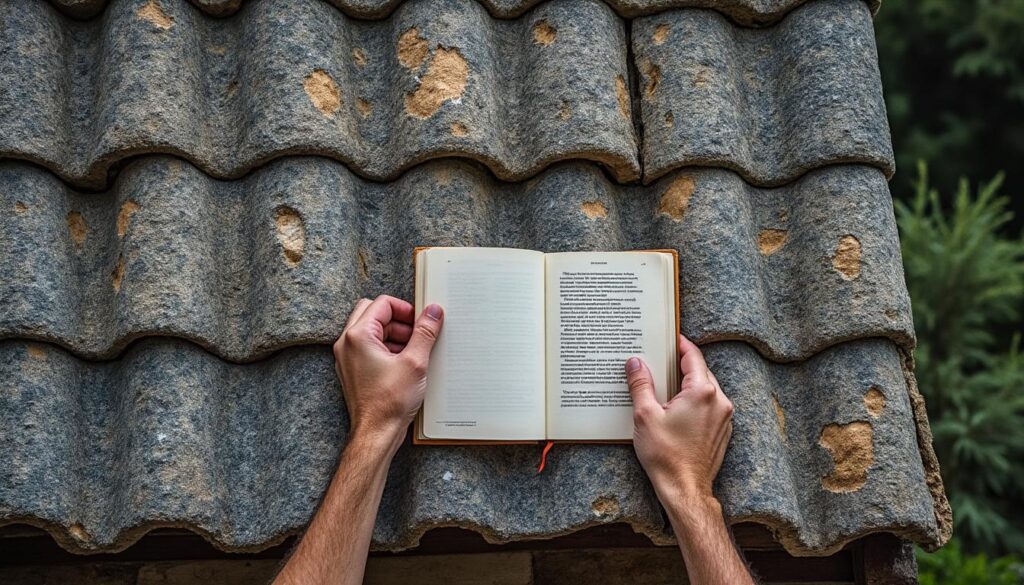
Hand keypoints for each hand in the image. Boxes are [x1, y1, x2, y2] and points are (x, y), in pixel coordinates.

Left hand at [333, 295, 443, 449]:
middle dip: (399, 320)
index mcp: (358, 336)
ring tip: (413, 351)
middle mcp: (347, 343)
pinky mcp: (352, 370)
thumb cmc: (389, 403)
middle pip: (373, 313)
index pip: (382, 303)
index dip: (406, 309)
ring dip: (393, 334)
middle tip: (417, 333)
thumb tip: (433, 312)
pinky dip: (386, 349)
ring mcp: (347, 358)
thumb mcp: (415, 362)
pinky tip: (404, 363)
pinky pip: (369, 348)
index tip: (421, 320)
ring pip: (371, 330)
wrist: (376, 433)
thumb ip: (425, 332)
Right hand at [625, 335, 733, 501]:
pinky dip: (696, 402)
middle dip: (682, 365)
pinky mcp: (723, 431)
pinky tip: (677, 410)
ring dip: (689, 384)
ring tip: (667, 387)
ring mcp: (724, 417)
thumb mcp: (645, 415)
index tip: (670, 338)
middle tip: (662, 361)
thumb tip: (635, 363)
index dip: (680, 345)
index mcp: (702, 392)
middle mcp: (719, 401)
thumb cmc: (666, 456)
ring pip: (707, 389)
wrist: (685, 489)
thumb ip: (641, 384)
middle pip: (700, 371)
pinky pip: (710, 406)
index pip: (692, 356)